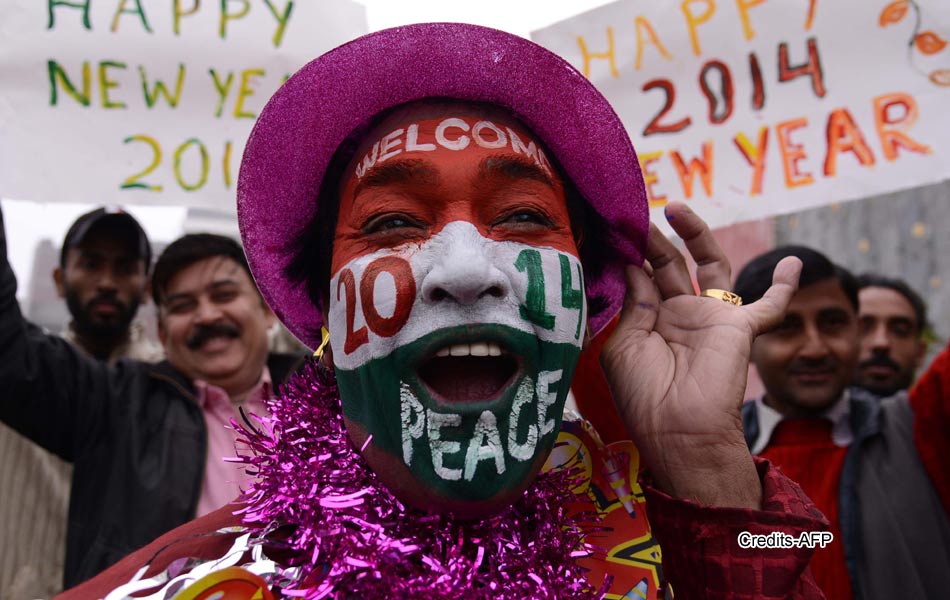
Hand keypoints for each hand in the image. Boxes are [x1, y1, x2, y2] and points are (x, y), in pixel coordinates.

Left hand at [600, 202, 801, 507]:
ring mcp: (711, 319)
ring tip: (675, 207)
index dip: (629, 255)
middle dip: (653, 239)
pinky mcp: (740, 327)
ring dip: (695, 235)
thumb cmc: (644, 395)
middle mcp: (680, 316)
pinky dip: (785, 285)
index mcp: (649, 323)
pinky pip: (771, 305)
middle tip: (637, 215)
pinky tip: (795, 263)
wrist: (678, 430)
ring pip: (710, 266)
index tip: (613, 229)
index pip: (641, 278)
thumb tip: (634, 266)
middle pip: (669, 265)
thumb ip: (633, 304)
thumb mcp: (624, 346)